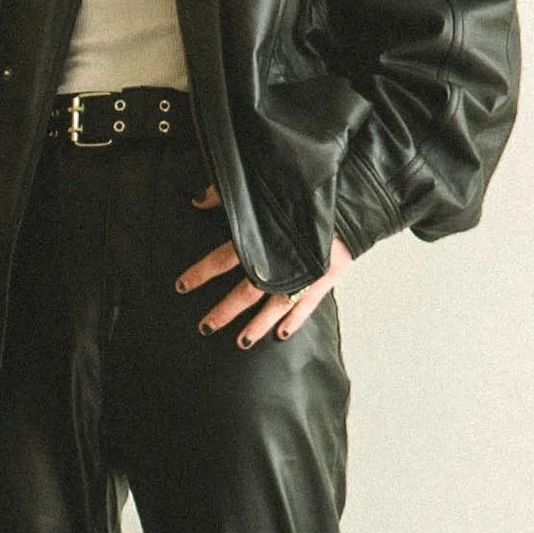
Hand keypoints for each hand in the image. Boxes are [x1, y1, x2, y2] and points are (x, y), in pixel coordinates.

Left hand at [175, 191, 351, 348]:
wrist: (351, 196)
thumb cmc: (304, 191)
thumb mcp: (263, 190)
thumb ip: (227, 196)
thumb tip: (198, 201)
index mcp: (262, 238)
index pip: (222, 259)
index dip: (201, 273)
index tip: (182, 286)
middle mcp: (281, 260)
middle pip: (246, 292)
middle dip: (224, 311)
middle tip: (206, 326)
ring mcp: (305, 273)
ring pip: (275, 307)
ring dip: (257, 326)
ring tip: (241, 342)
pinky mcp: (327, 277)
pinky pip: (307, 305)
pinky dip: (294, 321)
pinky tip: (282, 335)